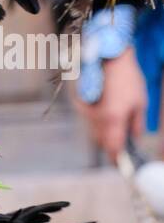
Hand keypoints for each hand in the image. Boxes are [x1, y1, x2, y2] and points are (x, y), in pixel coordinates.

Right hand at [73, 45, 147, 162]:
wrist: (109, 57)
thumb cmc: (128, 78)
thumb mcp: (141, 103)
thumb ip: (137, 125)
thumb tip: (134, 139)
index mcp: (113, 119)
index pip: (113, 149)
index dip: (118, 160)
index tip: (123, 165)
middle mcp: (97, 117)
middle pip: (102, 142)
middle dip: (111, 147)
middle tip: (123, 147)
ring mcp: (88, 110)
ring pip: (94, 131)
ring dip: (105, 134)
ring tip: (117, 127)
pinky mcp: (82, 103)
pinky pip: (89, 119)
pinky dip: (97, 122)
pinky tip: (106, 113)